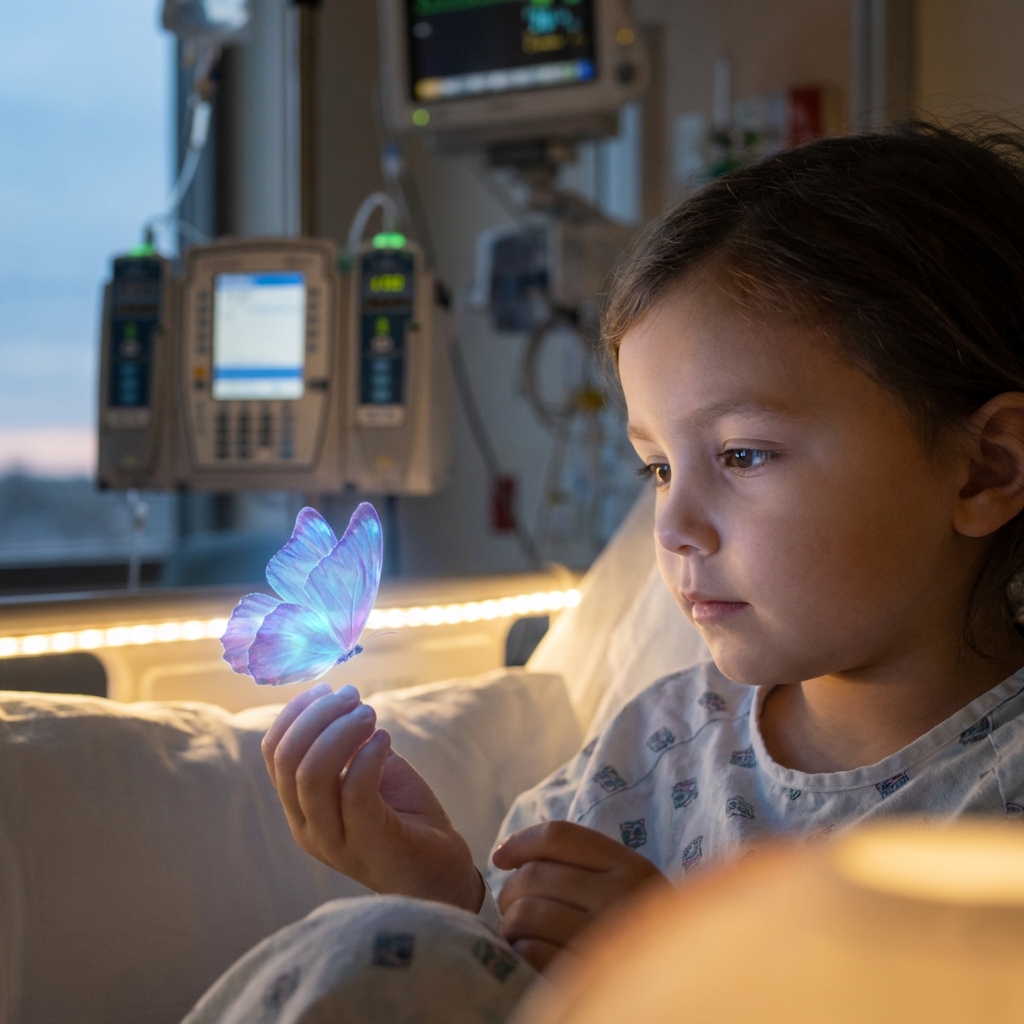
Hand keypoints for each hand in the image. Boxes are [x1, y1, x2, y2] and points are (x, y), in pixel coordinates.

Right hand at [262, 682, 482, 910]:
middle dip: (318, 715)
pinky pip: (354, 792)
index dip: (295, 712)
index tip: (327, 688)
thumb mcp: (366, 772)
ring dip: (341, 731)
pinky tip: (385, 740)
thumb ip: (346, 745)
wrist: (439, 871)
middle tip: (354, 697)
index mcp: (299, 807)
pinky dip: (367, 756)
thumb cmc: (403, 816)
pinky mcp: (369, 843)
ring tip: (370, 716)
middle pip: (287, 759)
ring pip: (312, 775)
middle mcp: (306, 826)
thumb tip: (337, 699)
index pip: (273, 752)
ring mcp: (333, 840)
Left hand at [492, 821, 670, 970]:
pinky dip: (522, 951)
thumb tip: (506, 855)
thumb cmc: (635, 926)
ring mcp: (606, 937)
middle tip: (510, 905)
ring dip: (510, 923)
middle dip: (510, 890)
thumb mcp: (624, 883)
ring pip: (527, 913)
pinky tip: (532, 953)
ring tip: (518, 931)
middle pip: (535, 875)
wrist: (678, 983)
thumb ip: (581, 863)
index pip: (558, 836)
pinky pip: (532, 952)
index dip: (520, 842)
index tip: (500, 857)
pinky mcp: (589, 976)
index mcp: (629, 865)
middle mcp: (620, 895)